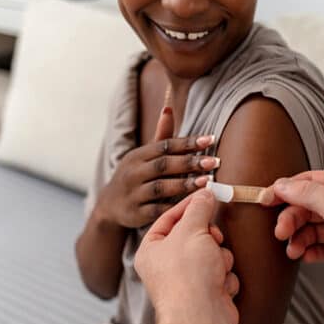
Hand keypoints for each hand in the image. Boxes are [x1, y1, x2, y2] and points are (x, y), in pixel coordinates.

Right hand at [94, 107, 220, 228]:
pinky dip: (174, 207)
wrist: (110, 205)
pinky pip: (157, 210)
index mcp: (138, 155)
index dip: (188, 142)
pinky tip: (192, 204)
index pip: (165, 145)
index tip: (211, 139)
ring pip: (161, 188)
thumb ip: (161, 137)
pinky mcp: (136, 214)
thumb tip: (169, 109)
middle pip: (164, 165)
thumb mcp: (144, 156)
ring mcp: (133, 194)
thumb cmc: (136, 175)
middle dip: (190, 163)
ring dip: (184, 184)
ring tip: (206, 182)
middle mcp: (133, 173)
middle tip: (214, 161)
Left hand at [135, 190, 239, 323]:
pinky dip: (224, 277)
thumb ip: (199, 209)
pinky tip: (218, 285)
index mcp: (151, 250)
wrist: (200, 316)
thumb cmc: (187, 274)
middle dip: (209, 237)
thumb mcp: (192, 230)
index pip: (170, 218)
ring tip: (214, 268)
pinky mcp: (207, 293)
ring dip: (220, 257)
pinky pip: (222, 273)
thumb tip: (205, 194)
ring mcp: (188, 281)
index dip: (189, 205)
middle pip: (195, 235)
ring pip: (213, 253)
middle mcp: (166, 266)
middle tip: (212, 238)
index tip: (207, 194)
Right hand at [265, 171, 323, 323]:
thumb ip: (309, 194)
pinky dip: (307, 250)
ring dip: (297, 237)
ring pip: (308, 227)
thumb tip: (282, 185)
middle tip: (280, 232)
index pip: (308, 181)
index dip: (285, 190)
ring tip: (293, 250)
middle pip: (305, 205)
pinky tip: (304, 256)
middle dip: (290, 219)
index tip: (265, 200)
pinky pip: (316, 245)